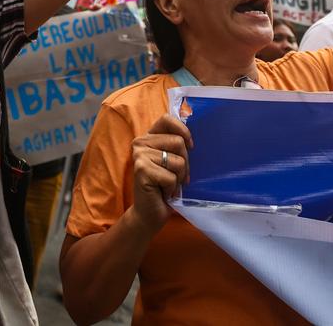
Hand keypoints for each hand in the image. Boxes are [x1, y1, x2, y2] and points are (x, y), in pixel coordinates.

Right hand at [129, 114, 191, 231]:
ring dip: (178, 178)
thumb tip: (192, 138)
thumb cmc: (164, 186)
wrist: (150, 213)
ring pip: (177, 161)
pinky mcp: (141, 170)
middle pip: (178, 142)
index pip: (167, 119)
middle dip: (184, 164)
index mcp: (148, 137)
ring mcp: (139, 155)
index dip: (183, 131)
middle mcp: (140, 142)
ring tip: (167, 185)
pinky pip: (171, 177)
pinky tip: (162, 192)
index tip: (190, 146)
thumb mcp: (172, 162)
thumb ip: (177, 146)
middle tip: (176, 177)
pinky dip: (172, 188)